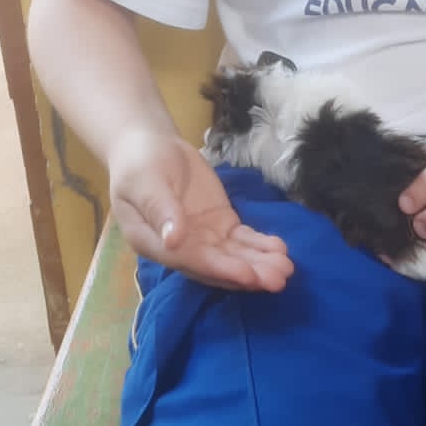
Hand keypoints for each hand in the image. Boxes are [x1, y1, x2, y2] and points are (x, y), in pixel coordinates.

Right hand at [109, 126, 292, 290]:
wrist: (150, 145)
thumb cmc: (140, 163)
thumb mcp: (145, 182)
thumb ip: (160, 209)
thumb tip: (173, 240)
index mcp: (153, 242)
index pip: (190, 261)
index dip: (220, 269)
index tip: (248, 275)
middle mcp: (179, 248)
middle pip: (216, 266)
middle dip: (247, 274)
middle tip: (278, 280)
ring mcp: (201, 238)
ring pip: (232, 256)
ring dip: (259, 263)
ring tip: (286, 268)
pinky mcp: (219, 224)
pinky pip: (241, 239)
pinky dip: (260, 245)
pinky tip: (280, 250)